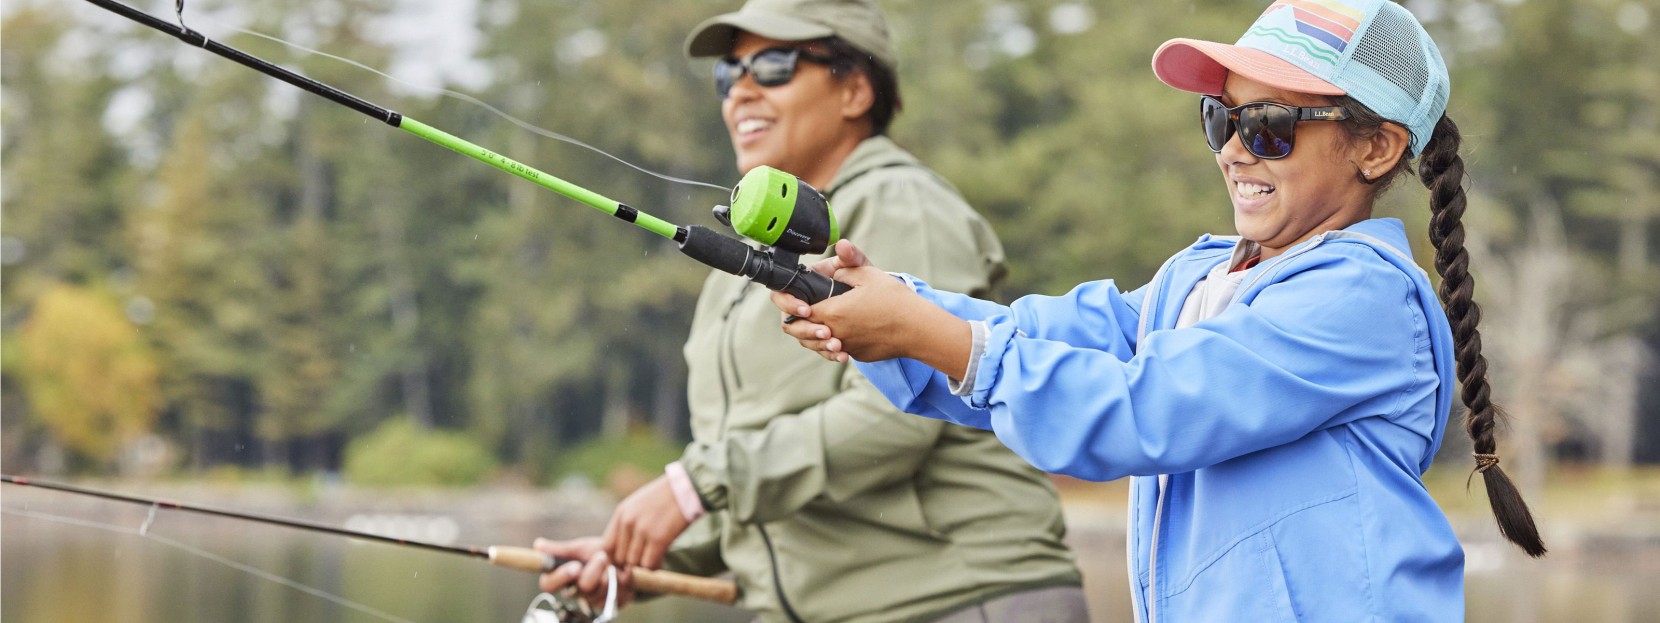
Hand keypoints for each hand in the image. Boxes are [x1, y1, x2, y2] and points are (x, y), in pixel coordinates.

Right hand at [534, 536, 635, 608]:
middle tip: (602, 556)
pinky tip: (622, 572)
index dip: (560, 577)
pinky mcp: (609, 604)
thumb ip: (560, 549)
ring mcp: (591, 600)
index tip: (575, 565)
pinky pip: (614, 595)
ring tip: (613, 563)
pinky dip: (621, 580)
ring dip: (609, 573)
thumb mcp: (580, 547)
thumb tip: (538, 545)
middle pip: (580, 589)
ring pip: (599, 591)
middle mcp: (574, 592)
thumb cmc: (599, 552)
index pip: (548, 585)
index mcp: (562, 578)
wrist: (625, 557)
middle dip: (593, 570)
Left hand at [602, 475, 689, 569]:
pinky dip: (655, 566)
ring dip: (645, 564)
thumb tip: (623, 548)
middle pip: (620, 557)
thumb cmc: (665, 497)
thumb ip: (627, 523)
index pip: (606, 546)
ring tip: (656, 557)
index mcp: (621, 513)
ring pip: (634, 563)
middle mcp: (628, 522)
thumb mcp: (638, 504)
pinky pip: (648, 564)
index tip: (628, 559)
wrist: (687, 487)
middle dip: (632, 562)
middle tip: (645, 558)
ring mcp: (642, 530)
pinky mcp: (658, 539)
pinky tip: (662, 559)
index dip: (615, 557)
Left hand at [775, 241, 969, 367]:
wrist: (918, 329)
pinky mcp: (856, 355)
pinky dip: (832, 344)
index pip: (797, 310)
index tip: (800, 297)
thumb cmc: (895, 301)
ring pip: (815, 345)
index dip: (793, 303)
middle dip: (797, 321)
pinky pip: (835, 351)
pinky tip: (839, 335)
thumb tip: (838, 249)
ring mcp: (845, 346)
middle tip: (805, 309)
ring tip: (821, 323)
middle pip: (800, 332)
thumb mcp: (870, 274)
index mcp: (832, 311)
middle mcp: (834, 332)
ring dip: (813, 335)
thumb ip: (848, 263)